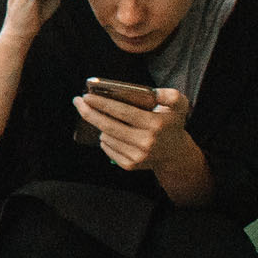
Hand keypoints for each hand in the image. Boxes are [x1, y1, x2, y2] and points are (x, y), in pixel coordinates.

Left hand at [75, 86, 195, 173]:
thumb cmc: (172, 125)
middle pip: (108, 126)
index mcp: (154, 124)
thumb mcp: (180, 106)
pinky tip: (108, 132)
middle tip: (78, 101)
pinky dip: (105, 139)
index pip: (122, 112)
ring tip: (100, 116)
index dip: (102, 103)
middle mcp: (145, 142)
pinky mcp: (130, 165)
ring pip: (106, 137)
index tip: (87, 96)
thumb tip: (154, 92)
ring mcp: (137, 156)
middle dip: (89, 113)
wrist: (175, 155)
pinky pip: (107, 149)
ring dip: (99, 126)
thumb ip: (171, 95)